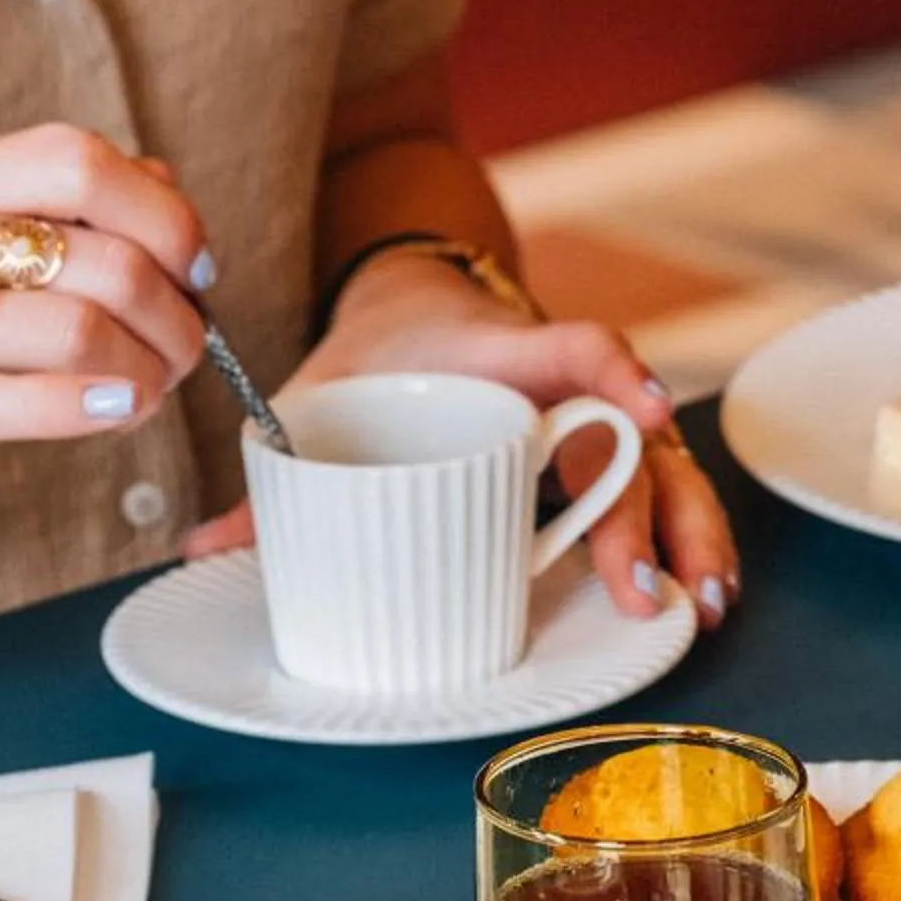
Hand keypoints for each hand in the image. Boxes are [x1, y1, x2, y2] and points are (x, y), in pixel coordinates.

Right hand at [0, 124, 207, 559]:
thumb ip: (49, 212)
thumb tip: (162, 185)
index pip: (80, 159)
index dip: (166, 216)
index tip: (196, 271)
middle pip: (99, 254)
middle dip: (174, 316)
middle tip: (185, 355)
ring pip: (68, 326)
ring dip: (143, 370)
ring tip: (151, 392)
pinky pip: (5, 400)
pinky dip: (84, 409)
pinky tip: (118, 411)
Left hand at [182, 254, 740, 627]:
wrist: (417, 303)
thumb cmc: (380, 356)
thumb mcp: (322, 396)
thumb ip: (272, 478)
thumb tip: (199, 548)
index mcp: (495, 352)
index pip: (571, 345)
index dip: (613, 373)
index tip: (644, 412)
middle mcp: (560, 387)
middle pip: (625, 442)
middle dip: (643, 516)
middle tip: (641, 587)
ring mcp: (592, 420)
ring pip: (662, 469)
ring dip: (688, 533)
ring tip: (701, 598)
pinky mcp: (605, 452)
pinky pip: (660, 487)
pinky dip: (683, 534)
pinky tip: (701, 587)